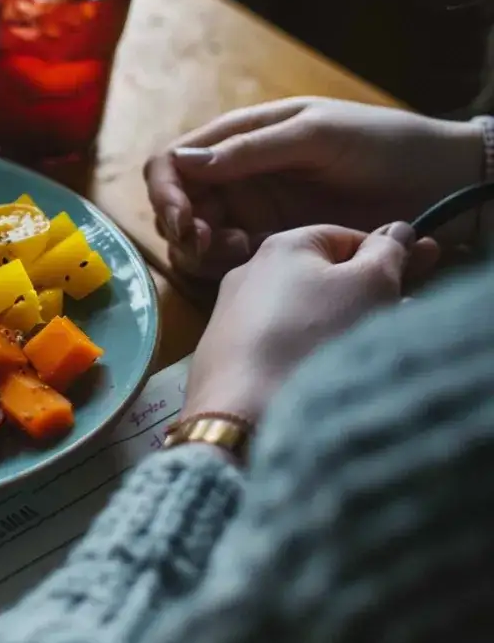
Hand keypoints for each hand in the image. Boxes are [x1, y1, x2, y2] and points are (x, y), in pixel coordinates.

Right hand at [145, 97, 483, 278]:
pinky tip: (250, 257)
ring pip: (193, 236)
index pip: (175, 160)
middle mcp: (238, 174)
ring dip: (199, 248)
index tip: (183, 217)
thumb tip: (183, 162)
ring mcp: (252, 211)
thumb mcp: (317, 135)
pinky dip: (221, 264)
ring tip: (235, 250)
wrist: (441, 184)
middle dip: (180, 225)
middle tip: (207, 243)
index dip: (166, 189)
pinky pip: (224, 259)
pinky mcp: (270, 244)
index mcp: (243, 136)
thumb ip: (252, 149)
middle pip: (177, 203)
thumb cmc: (385, 144)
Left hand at [182, 224, 438, 428]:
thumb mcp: (371, 284)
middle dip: (367, 295)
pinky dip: (306, 354)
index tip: (416, 276)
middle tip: (403, 316)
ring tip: (367, 352)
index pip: (346, 238)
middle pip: (324, 279)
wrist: (247, 411)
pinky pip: (278, 346)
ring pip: (303, 316)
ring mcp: (231, 317)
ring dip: (340, 327)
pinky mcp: (226, 357)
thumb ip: (387, 252)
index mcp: (281, 246)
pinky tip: (324, 374)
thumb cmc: (316, 337)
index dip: (384, 257)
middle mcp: (247, 274)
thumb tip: (396, 231)